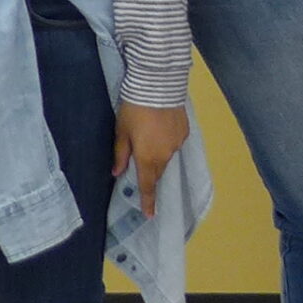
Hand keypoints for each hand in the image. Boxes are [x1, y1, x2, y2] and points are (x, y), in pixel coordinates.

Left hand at [112, 103, 191, 219]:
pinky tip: (160, 129)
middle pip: (157, 172)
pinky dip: (166, 142)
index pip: (147, 185)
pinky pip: (174, 143)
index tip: (150, 215)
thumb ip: (120, 154)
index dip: (148, 201)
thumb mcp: (121, 132)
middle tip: (141, 171)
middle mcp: (165, 155)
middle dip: (150, 175)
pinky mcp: (184, 132)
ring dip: (157, 155)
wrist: (158, 87)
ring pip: (166, 157)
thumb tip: (117, 173)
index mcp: (148, 158)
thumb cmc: (135, 110)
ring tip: (149, 140)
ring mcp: (177, 144)